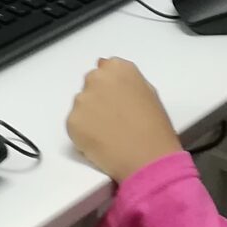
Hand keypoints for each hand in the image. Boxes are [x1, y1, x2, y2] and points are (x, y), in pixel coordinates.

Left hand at [67, 58, 183, 183]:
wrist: (148, 158)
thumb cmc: (154, 128)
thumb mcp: (148, 93)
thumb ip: (125, 80)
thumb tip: (107, 72)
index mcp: (119, 68)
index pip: (105, 69)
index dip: (112, 88)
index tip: (118, 102)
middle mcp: (97, 78)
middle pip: (91, 84)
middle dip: (98, 99)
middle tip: (113, 119)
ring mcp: (82, 99)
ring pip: (81, 105)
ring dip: (90, 115)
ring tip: (109, 133)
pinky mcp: (72, 121)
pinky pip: (75, 124)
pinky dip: (83, 132)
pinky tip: (100, 142)